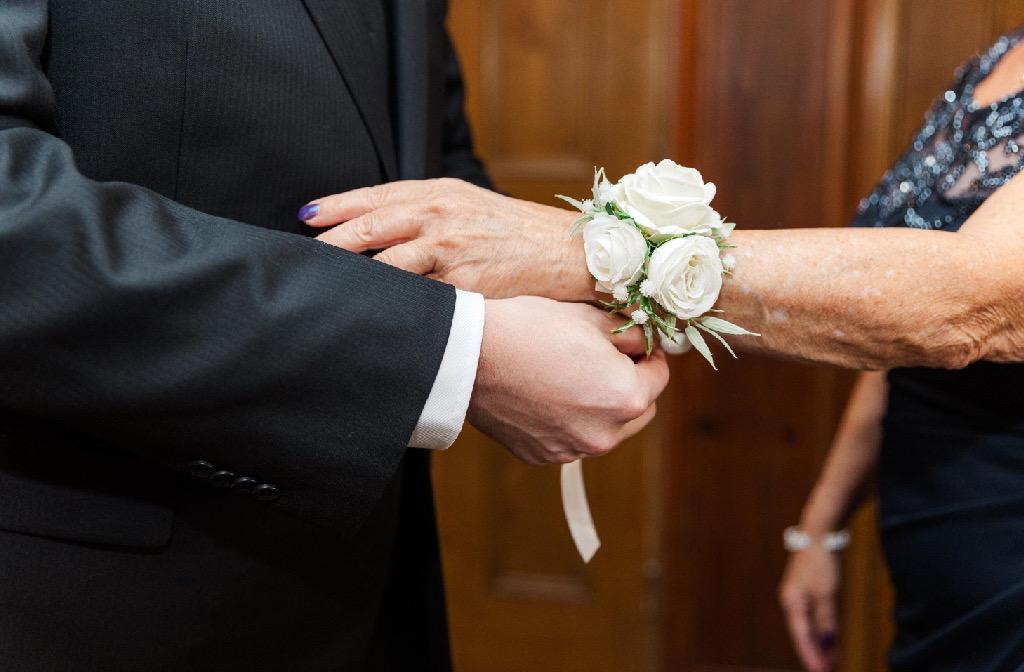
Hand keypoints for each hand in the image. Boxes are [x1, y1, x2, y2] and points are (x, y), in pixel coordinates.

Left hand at [303, 178, 595, 300]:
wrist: (566, 251)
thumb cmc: (514, 231)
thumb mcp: (469, 205)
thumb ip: (427, 210)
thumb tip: (379, 223)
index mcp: (439, 193)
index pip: (377, 196)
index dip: (337, 206)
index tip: (305, 216)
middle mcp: (441, 217)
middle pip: (373, 226)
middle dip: (334, 241)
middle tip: (301, 256)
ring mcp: (453, 250)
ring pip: (390, 264)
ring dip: (356, 276)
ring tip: (325, 289)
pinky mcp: (466, 284)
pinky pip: (420, 297)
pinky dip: (394, 304)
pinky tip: (373, 314)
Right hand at [471, 296, 668, 464]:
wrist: (469, 355)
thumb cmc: (530, 329)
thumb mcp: (589, 318)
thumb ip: (628, 335)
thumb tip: (643, 342)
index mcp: (626, 397)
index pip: (659, 377)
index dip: (649, 356)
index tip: (634, 345)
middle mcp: (604, 434)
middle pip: (638, 411)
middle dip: (629, 386)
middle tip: (603, 360)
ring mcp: (571, 450)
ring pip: (604, 429)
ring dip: (599, 408)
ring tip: (569, 377)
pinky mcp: (541, 455)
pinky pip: (569, 439)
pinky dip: (566, 422)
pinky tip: (544, 394)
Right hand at [779, 546, 840, 671]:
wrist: (818, 535)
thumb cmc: (820, 562)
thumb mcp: (826, 593)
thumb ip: (826, 620)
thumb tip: (827, 643)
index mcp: (792, 603)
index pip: (801, 636)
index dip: (811, 656)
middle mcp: (792, 603)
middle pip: (803, 635)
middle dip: (815, 654)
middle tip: (827, 671)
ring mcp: (799, 598)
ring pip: (808, 628)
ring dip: (820, 645)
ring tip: (832, 663)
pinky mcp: (807, 593)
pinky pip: (813, 619)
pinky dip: (821, 632)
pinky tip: (831, 642)